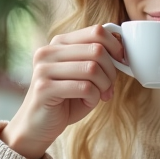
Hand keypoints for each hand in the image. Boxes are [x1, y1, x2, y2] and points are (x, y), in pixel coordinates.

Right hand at [0, 24, 125, 158]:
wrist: (37, 126)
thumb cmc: (65, 100)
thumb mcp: (84, 76)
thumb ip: (98, 60)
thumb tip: (122, 52)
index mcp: (59, 43)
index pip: (96, 31)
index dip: (115, 47)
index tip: (120, 62)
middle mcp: (48, 52)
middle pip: (97, 50)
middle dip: (111, 71)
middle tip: (109, 87)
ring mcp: (43, 69)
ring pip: (92, 69)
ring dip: (103, 86)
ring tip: (99, 95)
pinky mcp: (43, 88)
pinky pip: (84, 88)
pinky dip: (93, 97)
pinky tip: (87, 102)